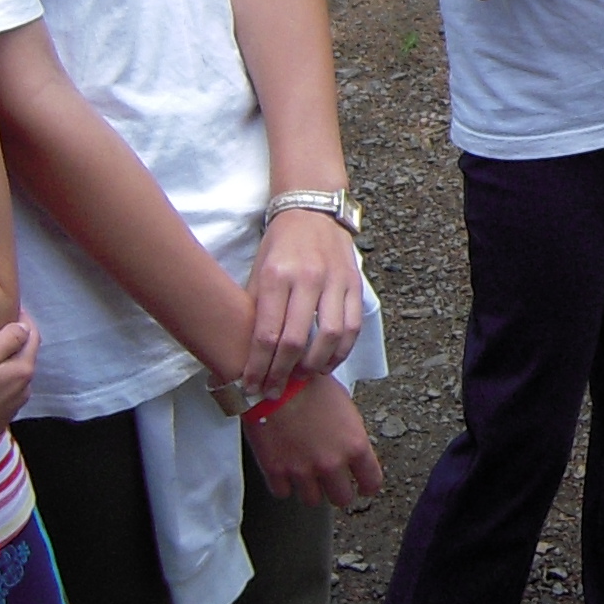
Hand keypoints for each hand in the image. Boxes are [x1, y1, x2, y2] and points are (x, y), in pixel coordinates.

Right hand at [0, 317, 37, 473]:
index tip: (14, 307)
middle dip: (18, 343)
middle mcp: (24, 392)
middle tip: (2, 328)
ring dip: (8, 366)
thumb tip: (25, 328)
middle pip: (25, 360)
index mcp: (23, 371)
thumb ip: (8, 338)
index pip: (33, 338)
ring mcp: (11, 410)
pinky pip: (3, 398)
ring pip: (15, 381)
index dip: (25, 320)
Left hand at [242, 203, 365, 395]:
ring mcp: (334, 281)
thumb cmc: (279, 245)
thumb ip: (257, 308)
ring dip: (314, 366)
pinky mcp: (354, 284)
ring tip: (301, 378)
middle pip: (294, 340)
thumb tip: (249, 353)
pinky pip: (352, 327)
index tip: (251, 385)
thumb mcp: (258, 270)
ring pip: (329, 337)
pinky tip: (327, 363)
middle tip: (273, 391)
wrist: (313, 211)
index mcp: (275, 275)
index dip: (257, 366)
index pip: (266, 333)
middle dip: (281, 373)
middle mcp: (306, 278)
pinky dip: (341, 351)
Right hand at [244, 373, 383, 506]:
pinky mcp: (276, 471)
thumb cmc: (309, 385)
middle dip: (339, 491)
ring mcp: (302, 470)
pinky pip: (283, 493)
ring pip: (313, 501)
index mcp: (354, 445)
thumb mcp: (344, 406)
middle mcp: (331, 462)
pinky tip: (286, 470)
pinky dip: (284, 484)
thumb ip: (350, 435)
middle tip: (333, 483)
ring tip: (307, 474)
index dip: (368, 486)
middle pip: (342, 498)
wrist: (274, 380)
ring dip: (311, 489)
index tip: (363, 487)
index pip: (371, 482)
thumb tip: (351, 449)